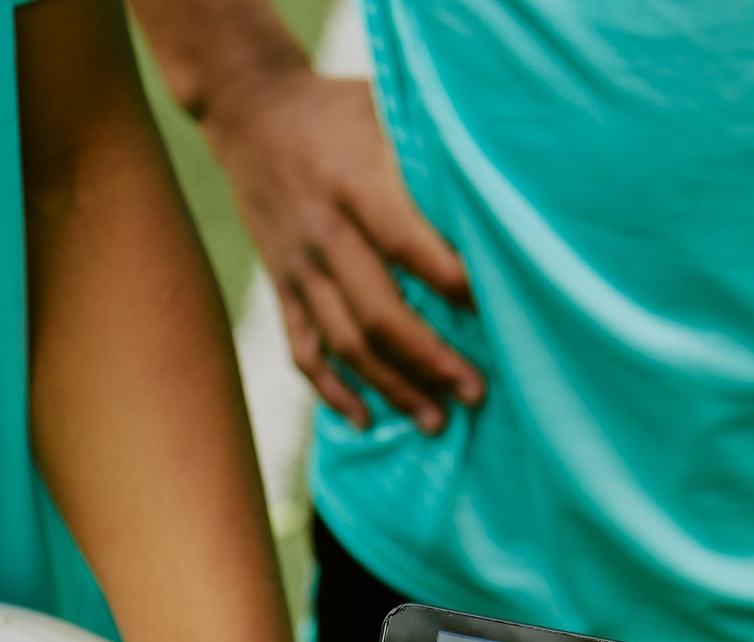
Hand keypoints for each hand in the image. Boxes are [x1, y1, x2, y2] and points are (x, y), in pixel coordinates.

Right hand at [205, 66, 479, 433]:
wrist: (248, 108)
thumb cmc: (339, 108)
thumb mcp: (385, 108)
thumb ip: (432, 152)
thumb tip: (504, 190)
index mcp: (354, 183)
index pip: (406, 244)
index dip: (451, 283)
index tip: (495, 311)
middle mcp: (323, 231)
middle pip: (377, 312)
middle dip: (430, 360)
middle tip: (476, 393)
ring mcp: (297, 264)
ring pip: (344, 342)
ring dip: (391, 387)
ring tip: (436, 422)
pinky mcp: (281, 283)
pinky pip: (303, 347)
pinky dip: (332, 389)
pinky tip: (365, 419)